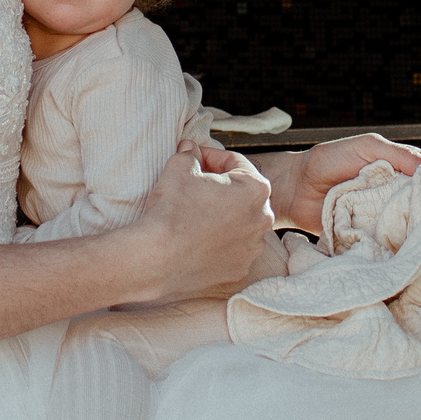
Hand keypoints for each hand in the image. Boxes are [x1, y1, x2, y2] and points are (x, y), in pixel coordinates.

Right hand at [130, 147, 277, 302]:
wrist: (158, 259)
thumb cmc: (172, 211)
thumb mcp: (179, 168)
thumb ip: (190, 154)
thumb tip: (190, 149)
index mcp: (255, 188)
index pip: (236, 163)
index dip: (211, 157)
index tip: (194, 159)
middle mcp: (262, 219)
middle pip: (243, 193)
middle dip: (221, 186)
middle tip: (195, 184)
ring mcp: (253, 248)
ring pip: (240, 223)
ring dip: (223, 216)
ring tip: (196, 214)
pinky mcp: (240, 270)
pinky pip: (233, 250)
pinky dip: (220, 243)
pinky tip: (198, 240)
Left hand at [272, 134, 420, 233]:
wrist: (294, 189)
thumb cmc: (328, 161)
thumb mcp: (368, 148)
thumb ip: (400, 155)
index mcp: (398, 170)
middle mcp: (394, 194)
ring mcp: (382, 216)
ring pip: (412, 226)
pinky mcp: (370, 236)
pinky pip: (390, 243)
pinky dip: (402, 246)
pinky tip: (416, 252)